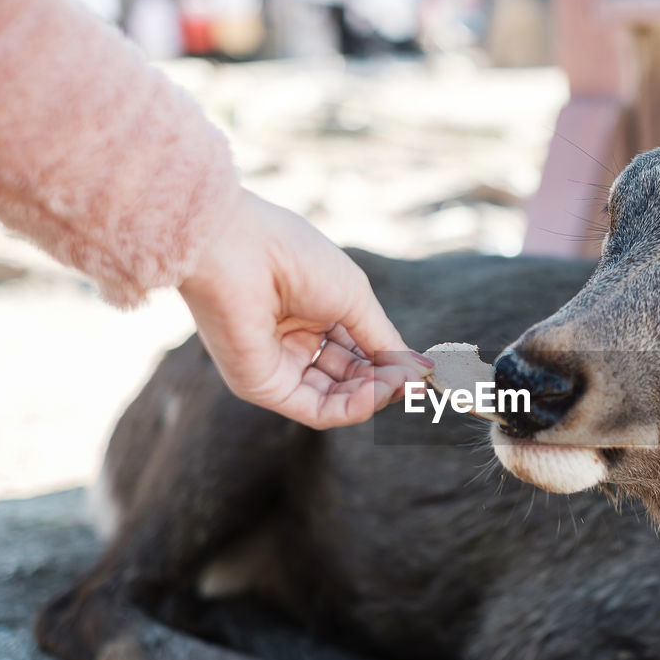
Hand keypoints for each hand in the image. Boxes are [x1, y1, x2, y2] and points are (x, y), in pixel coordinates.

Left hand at [178, 188, 430, 428]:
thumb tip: (421, 370)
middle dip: (386, 381)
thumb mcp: (354, 298)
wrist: (237, 249)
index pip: (359, 350)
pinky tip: (376, 394)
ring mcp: (278, 367)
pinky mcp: (264, 387)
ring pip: (338, 398)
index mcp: (311, 312)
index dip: (391, 362)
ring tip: (397, 384)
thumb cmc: (293, 257)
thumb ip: (384, 340)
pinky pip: (317, 409)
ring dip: (374, 396)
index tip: (422, 370)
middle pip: (351, 377)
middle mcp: (293, 341)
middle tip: (414, 381)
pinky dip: (352, 408)